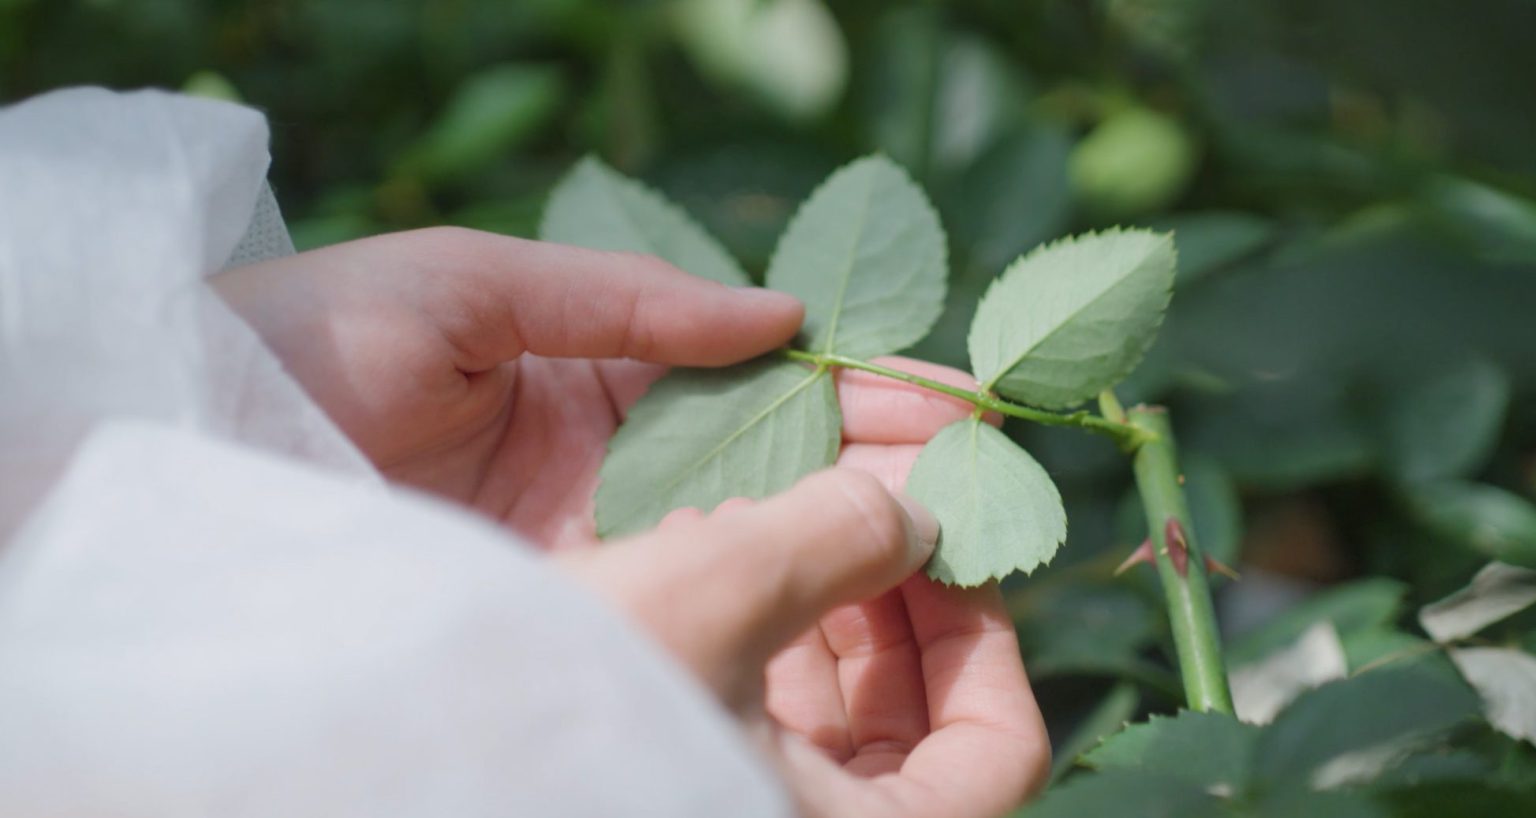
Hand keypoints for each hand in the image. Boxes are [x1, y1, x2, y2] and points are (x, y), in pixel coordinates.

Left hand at [222, 227, 1049, 815]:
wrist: (175, 448)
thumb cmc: (301, 344)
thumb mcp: (463, 284)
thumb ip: (624, 297)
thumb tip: (779, 313)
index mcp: (593, 379)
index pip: (757, 380)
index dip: (853, 382)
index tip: (946, 391)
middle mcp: (612, 475)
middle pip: (775, 465)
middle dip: (880, 459)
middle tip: (979, 464)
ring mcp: (597, 559)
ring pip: (750, 540)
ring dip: (852, 530)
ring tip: (950, 521)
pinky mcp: (573, 626)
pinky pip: (689, 609)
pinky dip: (777, 599)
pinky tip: (857, 585)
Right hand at [560, 361, 1048, 817]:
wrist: (366, 761)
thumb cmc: (558, 702)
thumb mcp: (713, 593)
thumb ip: (837, 534)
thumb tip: (911, 510)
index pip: (999, 750)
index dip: (988, 632)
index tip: (949, 537)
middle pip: (913, 727)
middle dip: (890, 597)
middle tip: (865, 495)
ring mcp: (738, 813)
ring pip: (828, 720)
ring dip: (816, 605)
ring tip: (767, 508)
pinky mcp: (675, 791)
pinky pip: (749, 720)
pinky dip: (751, 638)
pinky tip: (702, 554)